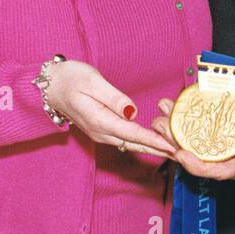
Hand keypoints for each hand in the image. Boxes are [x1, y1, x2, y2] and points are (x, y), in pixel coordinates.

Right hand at [45, 59, 176, 158]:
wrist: (50, 86)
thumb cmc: (70, 79)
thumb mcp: (92, 82)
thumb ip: (113, 98)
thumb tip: (132, 111)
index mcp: (100, 121)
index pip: (133, 134)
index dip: (155, 141)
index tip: (174, 147)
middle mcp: (102, 132)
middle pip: (136, 144)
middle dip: (160, 150)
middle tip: (184, 154)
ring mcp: (102, 133)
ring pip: (133, 143)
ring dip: (154, 147)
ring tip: (176, 150)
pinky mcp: (103, 130)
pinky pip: (127, 139)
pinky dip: (144, 142)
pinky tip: (157, 142)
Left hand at [150, 75, 234, 182]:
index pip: (215, 170)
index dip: (196, 164)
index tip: (181, 153)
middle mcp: (229, 165)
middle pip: (196, 158)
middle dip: (174, 140)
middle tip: (160, 121)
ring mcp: (222, 157)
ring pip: (193, 149)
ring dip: (175, 130)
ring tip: (162, 111)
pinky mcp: (217, 147)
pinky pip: (196, 141)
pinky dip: (183, 127)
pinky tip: (172, 112)